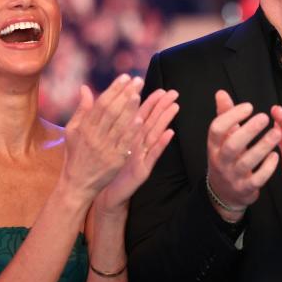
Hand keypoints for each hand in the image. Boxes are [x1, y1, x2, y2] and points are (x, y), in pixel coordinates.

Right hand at [63, 74, 144, 201]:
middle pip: (111, 111)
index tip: (125, 77)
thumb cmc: (76, 154)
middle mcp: (94, 136)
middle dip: (125, 94)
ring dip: (130, 109)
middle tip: (138, 80)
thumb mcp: (72, 131)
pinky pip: (124, 144)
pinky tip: (140, 119)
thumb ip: (81, 109)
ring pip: (118, 125)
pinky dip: (131, 131)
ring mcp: (105, 149)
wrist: (77, 183)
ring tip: (139, 94)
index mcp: (84, 128)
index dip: (114, 89)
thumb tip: (85, 87)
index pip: (101, 103)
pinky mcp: (114, 161)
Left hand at [95, 88, 179, 214]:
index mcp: (130, 137)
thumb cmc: (108, 169)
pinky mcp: (143, 170)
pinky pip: (153, 155)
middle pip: (151, 122)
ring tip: (175, 107)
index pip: (141, 116)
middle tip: (173, 93)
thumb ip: (111, 126)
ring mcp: (142, 157)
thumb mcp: (109, 145)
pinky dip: (161, 144)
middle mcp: (139, 146)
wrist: (106, 193)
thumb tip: (111, 107)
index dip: (150, 102)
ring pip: (155, 135)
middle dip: (162, 107)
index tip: (160, 89)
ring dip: (165, 121)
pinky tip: (170, 133)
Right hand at [206, 90, 280, 221]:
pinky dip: (267, 167)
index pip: (216, 129)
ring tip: (277, 132)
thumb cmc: (226, 158)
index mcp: (214, 146)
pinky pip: (257, 179)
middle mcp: (221, 161)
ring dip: (263, 146)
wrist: (224, 193)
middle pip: (232, 146)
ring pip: (247, 162)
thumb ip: (224, 115)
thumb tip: (221, 93)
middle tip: (264, 117)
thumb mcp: (222, 139)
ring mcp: (233, 176)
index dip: (231, 116)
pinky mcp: (245, 188)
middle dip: (248, 131)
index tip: (249, 106)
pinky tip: (276, 155)